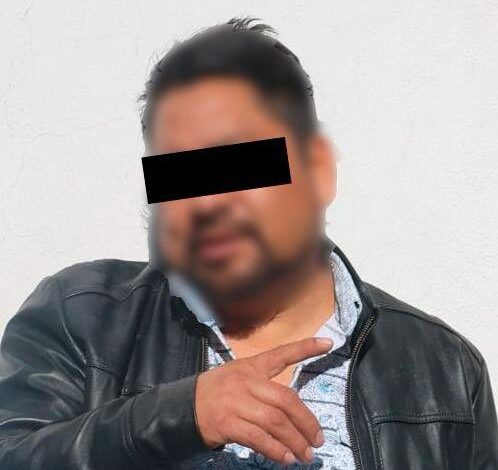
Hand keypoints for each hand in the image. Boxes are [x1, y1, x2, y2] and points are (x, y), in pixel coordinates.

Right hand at [194, 337, 332, 465]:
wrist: (183, 407)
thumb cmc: (217, 392)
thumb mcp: (239, 377)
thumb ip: (264, 387)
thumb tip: (294, 414)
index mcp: (250, 366)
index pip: (281, 353)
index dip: (305, 348)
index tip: (328, 342)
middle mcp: (246, 381)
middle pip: (285, 399)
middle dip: (306, 421)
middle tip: (318, 439)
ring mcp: (236, 402)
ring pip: (275, 421)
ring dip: (295, 441)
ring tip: (306, 454)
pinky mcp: (227, 423)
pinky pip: (258, 438)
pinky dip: (276, 450)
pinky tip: (286, 459)